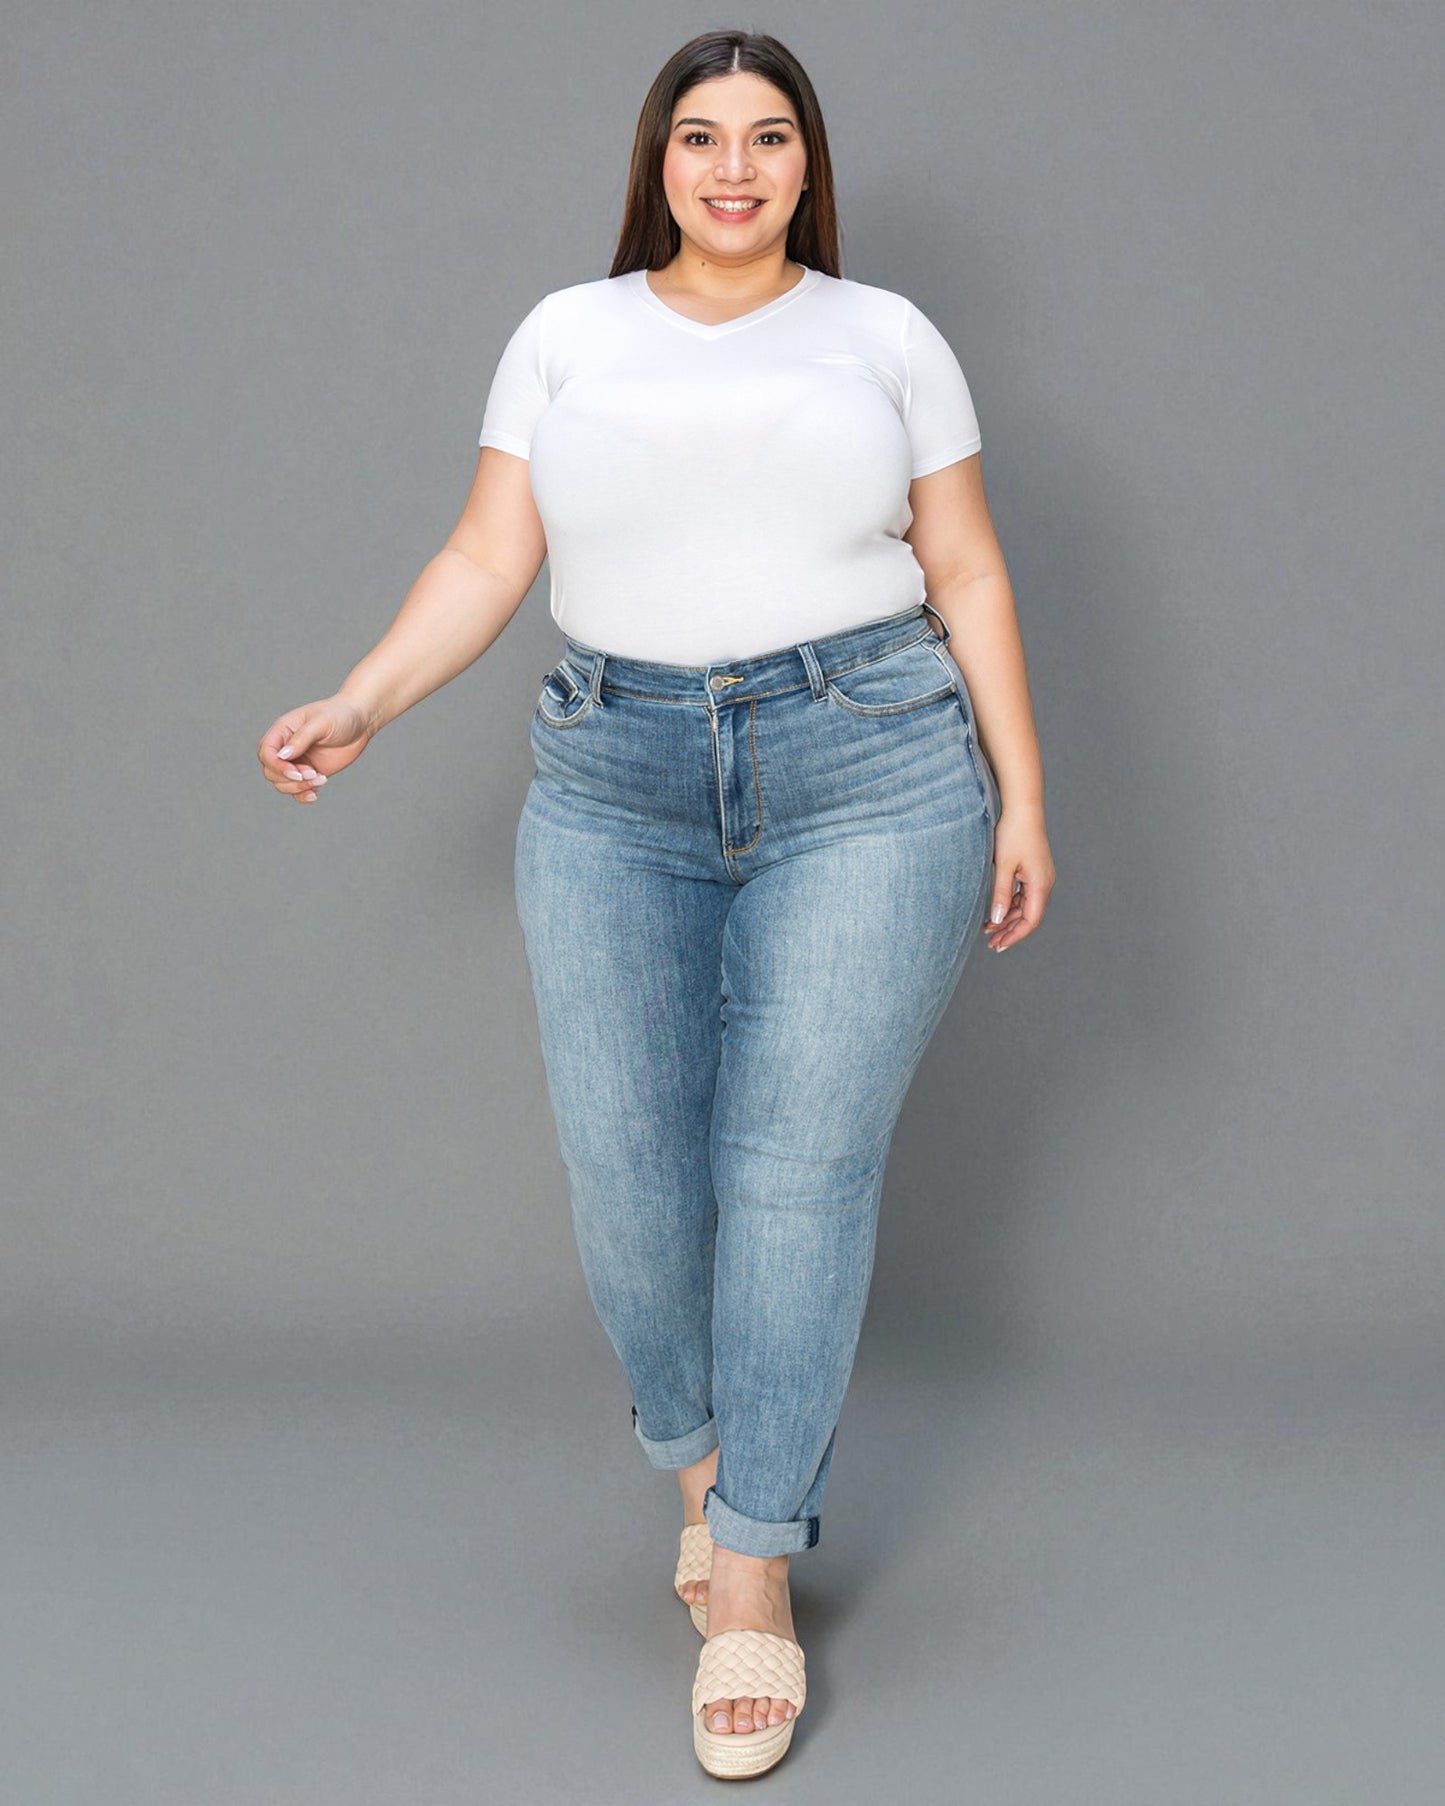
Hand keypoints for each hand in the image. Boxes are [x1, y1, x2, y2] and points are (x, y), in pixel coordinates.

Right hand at [256, 694, 373, 803]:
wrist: (361, 723)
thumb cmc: (339, 714)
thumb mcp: (321, 723)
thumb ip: (301, 739)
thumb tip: (283, 756)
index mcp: (283, 731)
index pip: (266, 753)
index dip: (276, 766)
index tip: (297, 772)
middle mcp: (286, 748)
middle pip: (271, 772)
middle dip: (290, 779)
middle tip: (314, 774)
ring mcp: (298, 762)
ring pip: (282, 784)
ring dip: (299, 788)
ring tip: (321, 779)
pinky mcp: (310, 773)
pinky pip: (298, 791)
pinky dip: (303, 796)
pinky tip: (315, 794)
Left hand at [983, 804, 1054, 951]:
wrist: (1023, 808)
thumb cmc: (1014, 833)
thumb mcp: (1003, 866)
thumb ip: (1000, 894)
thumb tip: (997, 920)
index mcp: (1040, 884)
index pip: (1031, 920)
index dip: (1015, 935)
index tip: (999, 945)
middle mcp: (1044, 883)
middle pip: (1029, 916)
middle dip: (1010, 931)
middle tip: (991, 943)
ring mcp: (1040, 877)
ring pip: (1025, 907)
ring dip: (1008, 919)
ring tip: (988, 930)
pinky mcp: (1033, 871)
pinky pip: (1023, 895)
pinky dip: (1010, 905)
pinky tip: (996, 912)